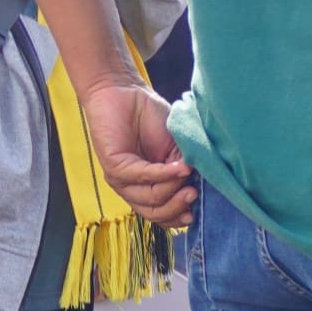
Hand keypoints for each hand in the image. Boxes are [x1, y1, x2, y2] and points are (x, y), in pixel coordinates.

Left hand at [80, 80, 194, 226]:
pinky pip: (141, 177)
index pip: (161, 212)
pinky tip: (180, 167)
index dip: (178, 216)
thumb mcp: (176, 147)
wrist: (124, 93)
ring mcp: (121, 178)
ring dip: (172, 189)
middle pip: (154, 212)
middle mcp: (132, 186)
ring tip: (189, 176)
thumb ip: (183, 166)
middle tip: (194, 194)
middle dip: (176, 208)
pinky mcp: (114, 166)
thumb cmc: (149, 117)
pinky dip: (163, 174)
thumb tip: (197, 185)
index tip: (197, 211)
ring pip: (149, 198)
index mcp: (147, 185)